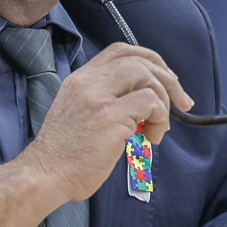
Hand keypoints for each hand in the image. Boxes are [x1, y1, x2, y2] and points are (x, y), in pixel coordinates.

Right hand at [0, 44, 191, 226]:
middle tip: (181, 103)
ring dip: (164, 102)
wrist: (45, 175)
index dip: (149, 59)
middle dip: (168, 80)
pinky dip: (160, 117)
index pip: (120, 51)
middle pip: (139, 60)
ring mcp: (99, 97)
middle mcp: (89, 82)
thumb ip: (105, 101)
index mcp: (80, 79)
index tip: (165, 78)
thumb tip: (143, 105)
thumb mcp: (78, 114)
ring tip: (158, 129)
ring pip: (147, 76)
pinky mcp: (110, 116)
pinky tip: (152, 136)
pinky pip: (150, 102)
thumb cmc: (64, 155)